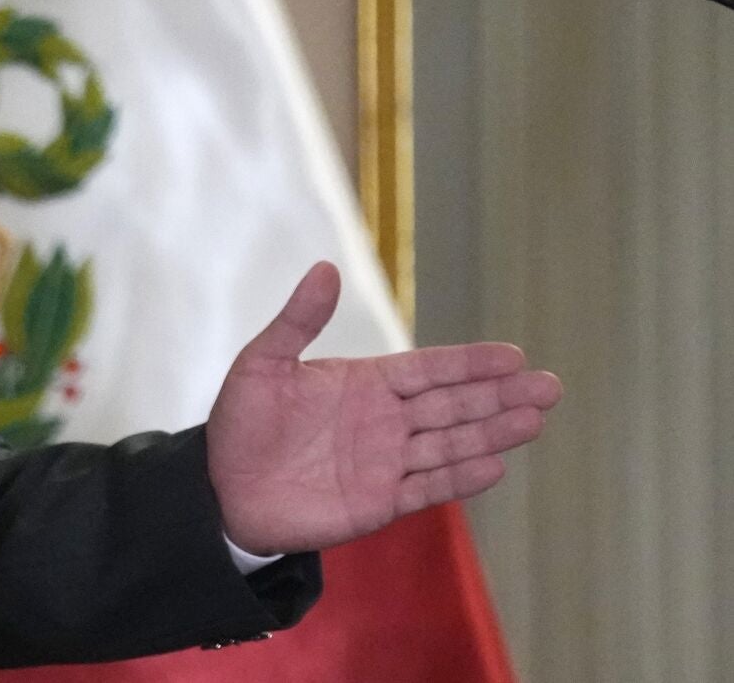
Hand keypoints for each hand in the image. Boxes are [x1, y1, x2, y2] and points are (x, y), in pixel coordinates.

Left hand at [206, 262, 560, 554]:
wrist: (222, 488)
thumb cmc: (240, 422)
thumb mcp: (262, 363)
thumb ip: (298, 321)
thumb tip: (325, 267)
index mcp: (362, 383)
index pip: (427, 369)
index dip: (468, 363)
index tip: (513, 355)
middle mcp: (383, 421)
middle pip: (452, 404)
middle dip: (500, 395)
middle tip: (550, 385)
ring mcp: (385, 462)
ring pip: (449, 444)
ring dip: (492, 433)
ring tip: (535, 419)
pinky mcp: (378, 503)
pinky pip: (427, 487)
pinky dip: (460, 478)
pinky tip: (495, 465)